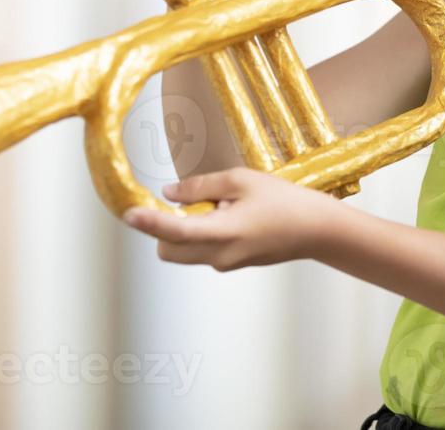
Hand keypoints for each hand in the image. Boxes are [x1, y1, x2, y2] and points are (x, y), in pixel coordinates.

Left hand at [121, 167, 341, 270]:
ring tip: (220, 205)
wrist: (316, 230)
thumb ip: (200, 186)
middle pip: (169, 249)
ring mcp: (225, 263)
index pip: (174, 232)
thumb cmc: (283, 200)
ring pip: (184, 251)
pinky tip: (231, 213)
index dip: (148, 223)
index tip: (128, 214)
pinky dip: (203, 233)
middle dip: (164, 229)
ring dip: (185, 230)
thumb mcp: (241, 180)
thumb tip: (168, 194)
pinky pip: (203, 250)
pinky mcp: (232, 263)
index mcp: (222, 233)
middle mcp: (218, 255)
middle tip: (189, 201)